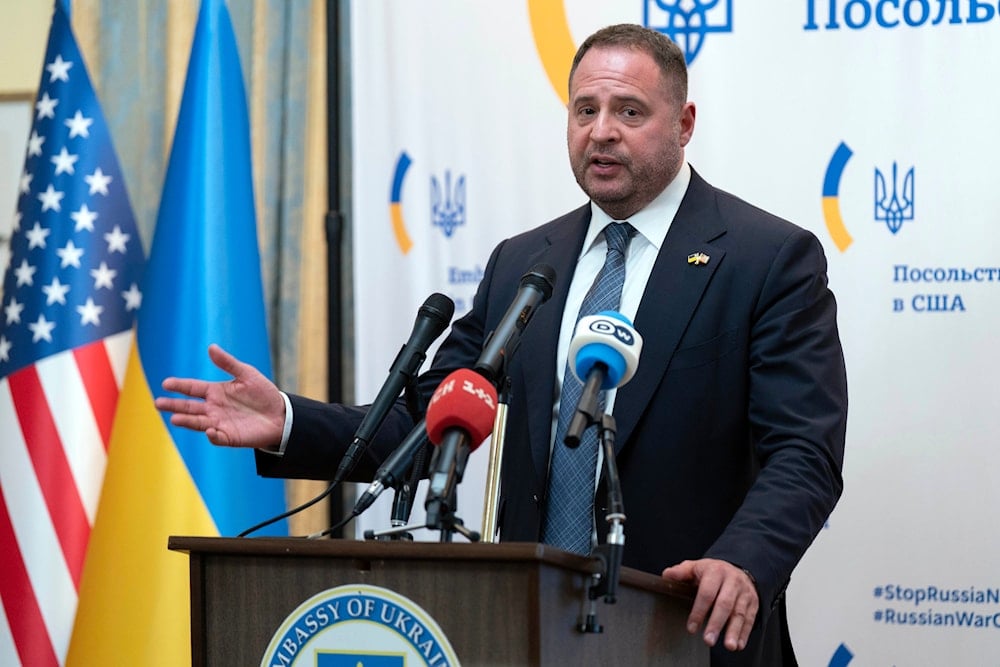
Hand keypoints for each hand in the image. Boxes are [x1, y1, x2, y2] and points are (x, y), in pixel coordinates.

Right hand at [153, 344, 285, 448]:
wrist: (280, 414)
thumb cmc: (263, 393)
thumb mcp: (247, 374)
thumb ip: (228, 363)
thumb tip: (211, 347)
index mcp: (215, 391)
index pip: (192, 388)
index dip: (179, 386)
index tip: (166, 383)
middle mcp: (213, 408)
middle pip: (189, 407)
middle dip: (174, 405)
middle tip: (158, 403)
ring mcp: (219, 423)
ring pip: (198, 422)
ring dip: (186, 421)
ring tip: (174, 419)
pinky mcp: (229, 436)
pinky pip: (217, 436)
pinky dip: (212, 435)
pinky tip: (209, 429)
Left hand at [661, 558, 758, 651]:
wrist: (736, 569)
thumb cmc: (711, 572)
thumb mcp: (695, 567)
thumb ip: (681, 572)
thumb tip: (667, 575)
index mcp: (715, 572)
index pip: (706, 593)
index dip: (698, 611)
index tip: (692, 627)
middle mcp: (732, 581)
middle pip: (724, 604)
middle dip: (716, 624)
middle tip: (708, 640)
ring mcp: (744, 592)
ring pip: (739, 613)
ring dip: (734, 631)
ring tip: (729, 645)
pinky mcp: (753, 602)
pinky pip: (750, 619)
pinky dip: (745, 633)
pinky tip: (738, 644)